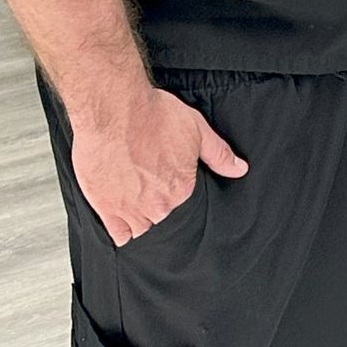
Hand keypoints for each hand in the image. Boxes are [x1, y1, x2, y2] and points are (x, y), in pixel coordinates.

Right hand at [71, 87, 246, 245]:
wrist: (115, 111)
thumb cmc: (153, 115)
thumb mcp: (197, 129)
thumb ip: (219, 154)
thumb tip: (240, 169)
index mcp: (181, 188)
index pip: (182, 202)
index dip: (172, 189)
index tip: (164, 178)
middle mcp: (158, 205)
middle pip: (161, 215)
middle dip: (155, 203)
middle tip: (146, 184)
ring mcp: (131, 209)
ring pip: (141, 228)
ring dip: (139, 217)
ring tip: (133, 198)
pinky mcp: (106, 208)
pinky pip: (118, 235)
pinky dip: (121, 230)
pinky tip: (121, 218)